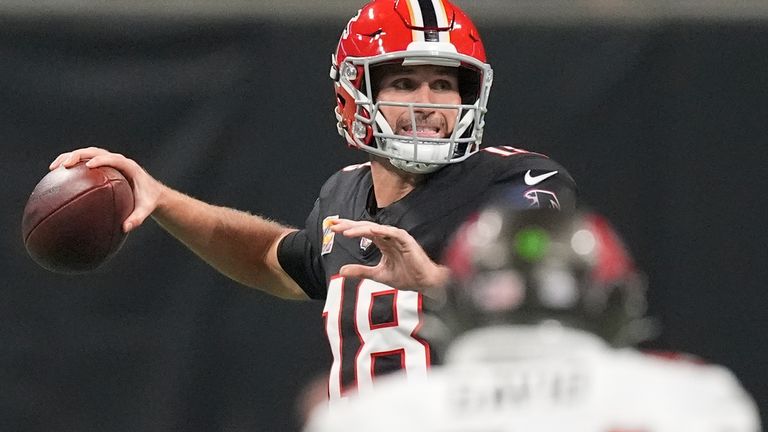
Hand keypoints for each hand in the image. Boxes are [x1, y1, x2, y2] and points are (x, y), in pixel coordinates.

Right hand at [49, 147, 163, 232]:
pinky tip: (57, 176)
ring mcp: (109, 162)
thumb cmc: (148, 201)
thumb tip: (125, 228)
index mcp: (129, 167)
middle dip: (79, 155)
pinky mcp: (102, 166)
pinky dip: (71, 166)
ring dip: (70, 157)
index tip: (89, 166)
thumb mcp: (145, 210)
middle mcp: (118, 161)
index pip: (114, 159)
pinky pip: (85, 162)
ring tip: (54, 168)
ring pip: (87, 154)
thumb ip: (137, 218)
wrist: (152, 193)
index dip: (102, 160)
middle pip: (96, 152)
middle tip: (65, 165)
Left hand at [330, 219, 449, 297]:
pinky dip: (380, 230)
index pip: (362, 232)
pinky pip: (392, 232)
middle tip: (333, 224)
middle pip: (365, 227)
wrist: (424, 284)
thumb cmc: (405, 277)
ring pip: (376, 228)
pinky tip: (369, 230)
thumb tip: (342, 270)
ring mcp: (397, 237)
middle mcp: (388, 237)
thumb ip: (360, 271)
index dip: (347, 229)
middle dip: (349, 225)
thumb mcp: (377, 274)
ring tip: (345, 231)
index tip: (332, 227)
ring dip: (360, 229)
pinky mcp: (406, 240)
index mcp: (383, 242)